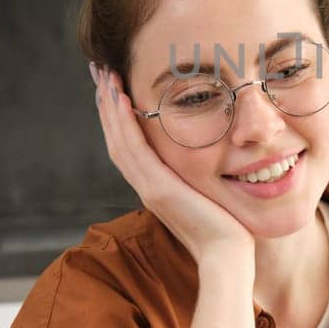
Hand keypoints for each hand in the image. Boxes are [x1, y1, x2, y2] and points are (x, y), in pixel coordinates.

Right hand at [91, 62, 254, 266]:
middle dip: (107, 104)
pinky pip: (135, 150)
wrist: (228, 256)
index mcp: (157, 186)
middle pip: (117, 138)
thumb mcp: (211, 194)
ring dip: (110, 106)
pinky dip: (124, 123)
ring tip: (104, 75)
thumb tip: (218, 155)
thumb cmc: (229, 229)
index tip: (114, 86)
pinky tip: (120, 98)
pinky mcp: (158, 189)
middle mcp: (147, 185)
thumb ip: (203, 177)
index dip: (119, 116)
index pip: (130, 145)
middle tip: (99, 71)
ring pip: (119, 140)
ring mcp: (149, 187)